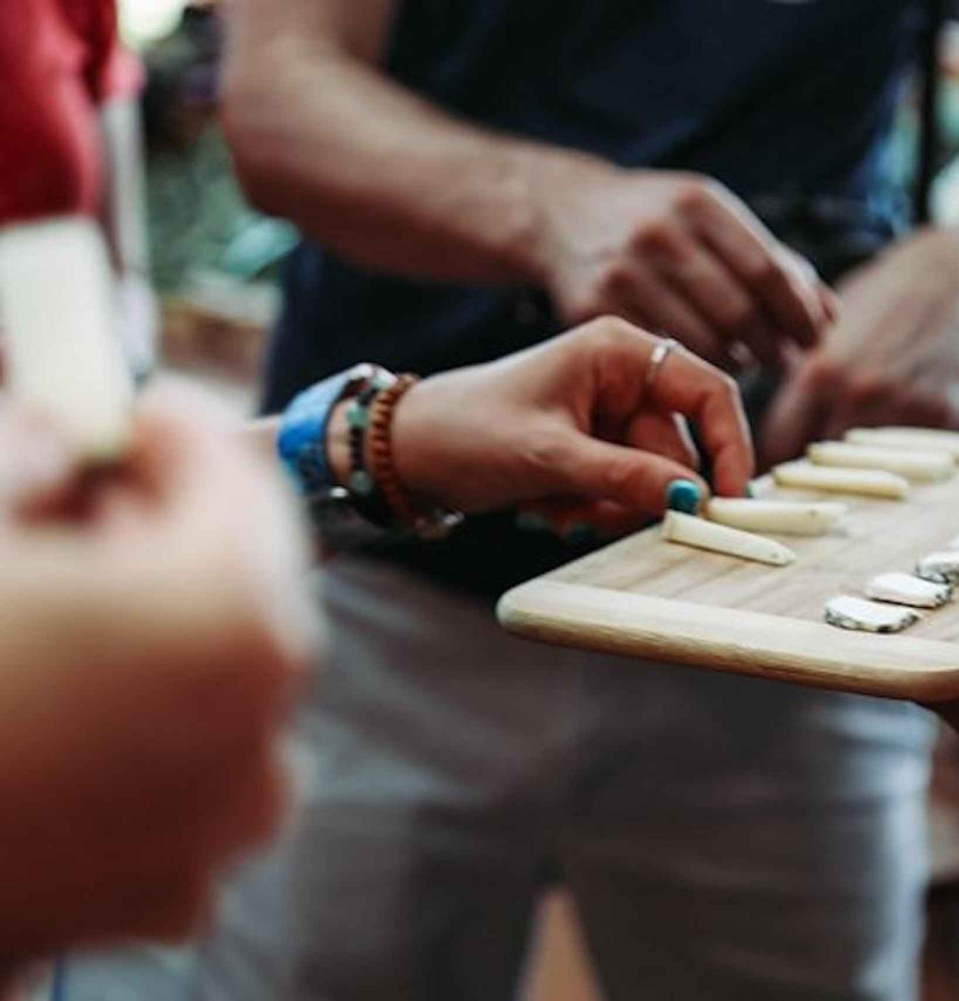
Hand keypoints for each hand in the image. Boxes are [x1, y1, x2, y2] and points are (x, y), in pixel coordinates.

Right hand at [0, 395, 316, 962]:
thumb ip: (26, 457)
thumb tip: (61, 443)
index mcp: (231, 615)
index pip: (239, 479)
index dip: (175, 432)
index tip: (128, 415)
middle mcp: (262, 727)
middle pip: (240, 587)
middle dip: (166, 535)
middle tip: (81, 505)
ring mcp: (223, 825)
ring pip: (219, 688)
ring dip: (155, 641)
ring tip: (55, 622)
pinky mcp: (169, 897)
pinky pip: (183, 783)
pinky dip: (138, 740)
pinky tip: (51, 724)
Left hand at [388, 318, 754, 534]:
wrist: (406, 453)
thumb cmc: (467, 432)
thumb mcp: (548, 456)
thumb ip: (624, 476)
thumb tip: (692, 497)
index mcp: (619, 350)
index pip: (707, 391)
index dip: (727, 445)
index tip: (727, 500)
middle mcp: (624, 377)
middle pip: (677, 448)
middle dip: (642, 493)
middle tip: (596, 515)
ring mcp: (610, 415)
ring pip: (651, 480)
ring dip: (612, 507)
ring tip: (557, 507)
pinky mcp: (595, 449)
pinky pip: (625, 492)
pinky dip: (596, 510)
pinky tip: (551, 508)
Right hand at [535, 159, 835, 369]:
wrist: (563, 211)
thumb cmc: (659, 220)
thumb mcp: (712, 219)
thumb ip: (773, 262)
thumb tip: (829, 316)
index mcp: (698, 203)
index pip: (768, 272)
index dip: (799, 315)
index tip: (814, 338)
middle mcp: (659, 234)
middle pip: (739, 312)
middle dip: (772, 346)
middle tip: (785, 361)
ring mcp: (623, 271)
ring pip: (702, 342)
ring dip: (736, 363)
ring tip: (747, 361)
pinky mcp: (593, 308)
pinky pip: (660, 355)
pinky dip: (690, 367)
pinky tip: (701, 363)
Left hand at [760, 228, 958, 464]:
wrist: (956, 280)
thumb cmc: (883, 299)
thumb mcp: (825, 326)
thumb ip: (798, 375)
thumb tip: (766, 422)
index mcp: (822, 372)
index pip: (778, 444)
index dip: (772, 455)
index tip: (773, 460)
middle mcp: (863, 395)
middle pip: (821, 461)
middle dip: (814, 461)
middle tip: (816, 450)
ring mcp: (907, 409)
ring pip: (866, 462)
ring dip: (859, 455)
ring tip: (865, 425)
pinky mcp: (946, 418)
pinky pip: (909, 451)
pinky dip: (901, 442)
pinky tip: (904, 411)